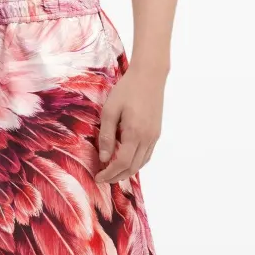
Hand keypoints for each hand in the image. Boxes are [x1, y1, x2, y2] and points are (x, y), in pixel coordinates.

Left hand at [95, 67, 164, 184]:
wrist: (150, 76)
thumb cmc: (127, 90)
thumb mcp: (110, 111)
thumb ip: (106, 136)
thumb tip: (103, 158)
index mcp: (135, 133)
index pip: (121, 163)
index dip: (109, 173)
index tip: (98, 177)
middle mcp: (147, 138)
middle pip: (132, 167)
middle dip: (117, 176)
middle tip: (103, 178)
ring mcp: (154, 136)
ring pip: (141, 163)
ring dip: (127, 171)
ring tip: (113, 172)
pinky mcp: (156, 132)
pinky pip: (147, 154)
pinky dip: (136, 163)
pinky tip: (126, 161)